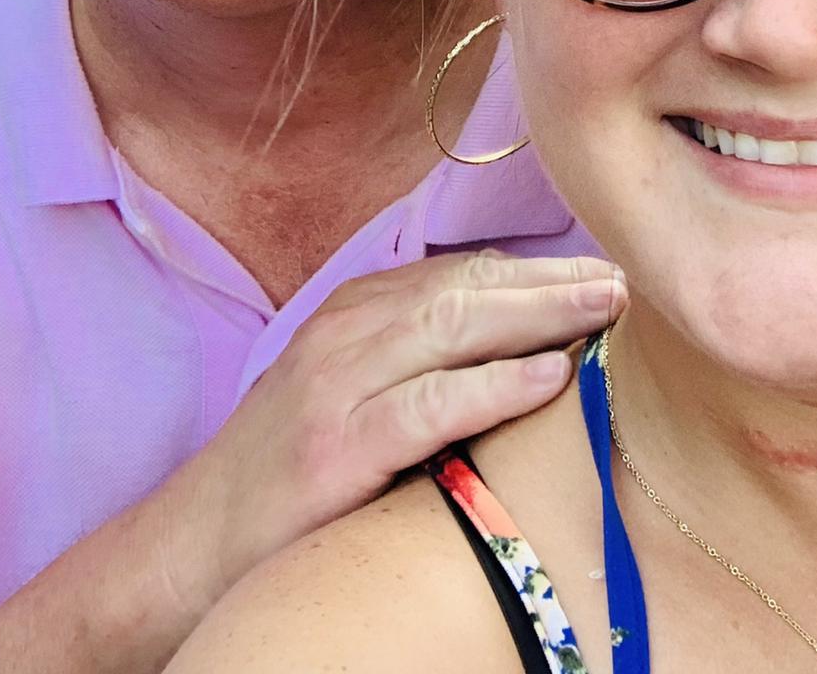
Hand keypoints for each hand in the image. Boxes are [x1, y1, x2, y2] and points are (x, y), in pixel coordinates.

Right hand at [165, 251, 624, 620]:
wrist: (191, 546)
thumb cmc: (288, 475)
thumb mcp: (352, 393)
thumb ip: (420, 359)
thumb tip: (525, 341)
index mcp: (355, 311)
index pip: (464, 273)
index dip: (538, 269)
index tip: (604, 270)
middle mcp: (346, 331)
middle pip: (469, 288)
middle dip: (552, 281)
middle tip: (625, 281)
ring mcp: (336, 384)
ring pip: (455, 326)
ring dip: (541, 314)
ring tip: (606, 309)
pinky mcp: (335, 447)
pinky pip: (429, 403)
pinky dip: (493, 384)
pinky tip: (549, 375)